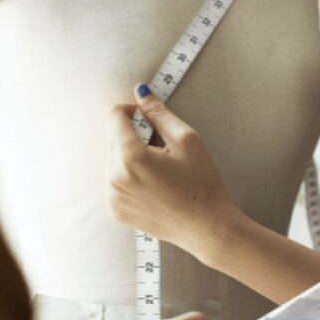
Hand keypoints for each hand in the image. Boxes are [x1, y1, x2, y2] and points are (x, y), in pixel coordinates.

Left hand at [106, 88, 241, 262]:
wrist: (207, 227)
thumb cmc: (201, 184)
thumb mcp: (187, 140)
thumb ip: (159, 113)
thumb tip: (141, 92)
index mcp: (130, 156)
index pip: (113, 115)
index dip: (132, 111)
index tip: (150, 121)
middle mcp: (113, 177)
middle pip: (112, 136)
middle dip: (133, 136)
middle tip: (162, 151)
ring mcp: (112, 196)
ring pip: (112, 159)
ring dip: (130, 157)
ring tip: (159, 171)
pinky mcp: (115, 210)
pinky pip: (114, 181)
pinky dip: (129, 177)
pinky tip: (154, 187)